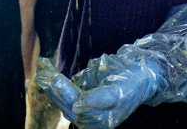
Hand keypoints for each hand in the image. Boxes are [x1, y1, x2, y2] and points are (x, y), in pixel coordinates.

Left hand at [36, 50, 162, 128]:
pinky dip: (56, 79)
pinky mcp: (84, 96)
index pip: (76, 108)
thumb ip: (100, 98)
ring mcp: (87, 107)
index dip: (65, 94)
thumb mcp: (120, 90)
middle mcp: (92, 117)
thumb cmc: (134, 82)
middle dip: (54, 86)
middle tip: (43, 68)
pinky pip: (66, 89)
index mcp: (101, 121)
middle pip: (66, 104)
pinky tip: (48, 68)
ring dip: (51, 82)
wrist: (143, 74)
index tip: (55, 80)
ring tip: (43, 66)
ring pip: (63, 97)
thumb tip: (79, 105)